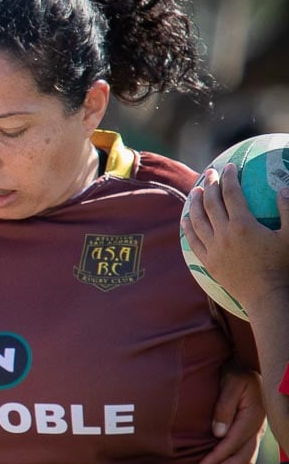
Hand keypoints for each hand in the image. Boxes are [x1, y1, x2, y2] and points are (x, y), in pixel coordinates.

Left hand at [183, 164, 288, 312]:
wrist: (267, 297)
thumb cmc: (283, 266)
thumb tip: (284, 188)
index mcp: (243, 225)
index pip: (232, 194)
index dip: (230, 178)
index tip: (230, 167)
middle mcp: (223, 234)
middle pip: (211, 203)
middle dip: (211, 184)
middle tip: (211, 172)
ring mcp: (213, 248)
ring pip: (197, 220)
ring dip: (196, 202)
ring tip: (198, 190)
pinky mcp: (208, 262)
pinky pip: (193, 241)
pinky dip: (187, 227)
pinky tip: (185, 219)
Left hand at [196, 368, 264, 463]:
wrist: (246, 368)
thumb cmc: (234, 373)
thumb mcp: (230, 382)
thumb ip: (224, 406)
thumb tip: (217, 432)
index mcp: (253, 414)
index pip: (234, 441)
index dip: (218, 457)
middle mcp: (257, 428)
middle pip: (241, 456)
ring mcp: (256, 434)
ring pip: (246, 461)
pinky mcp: (251, 437)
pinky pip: (247, 459)